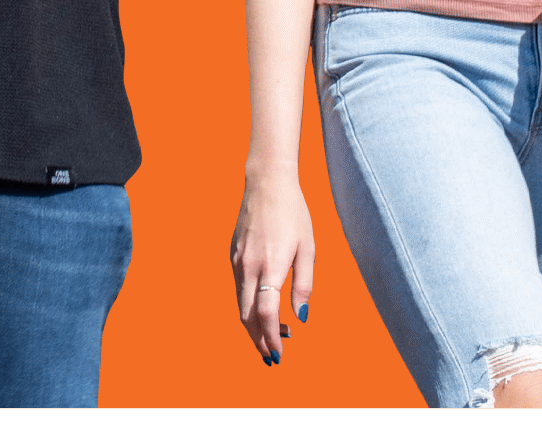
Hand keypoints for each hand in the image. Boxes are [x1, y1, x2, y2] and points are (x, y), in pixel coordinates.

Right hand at [231, 177, 313, 364]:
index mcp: (270, 266)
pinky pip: (238, 289)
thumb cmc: (294, 214)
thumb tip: (301, 318)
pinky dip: (248, 307)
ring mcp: (237, 262)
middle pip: (247, 316)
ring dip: (253, 326)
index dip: (270, 338)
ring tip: (272, 337)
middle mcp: (248, 267)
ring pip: (240, 305)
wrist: (266, 184)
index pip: (265, 313)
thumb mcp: (308, 248)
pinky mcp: (232, 256)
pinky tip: (263, 310)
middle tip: (273, 356)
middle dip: (258, 340)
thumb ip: (304, 285)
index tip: (279, 354)